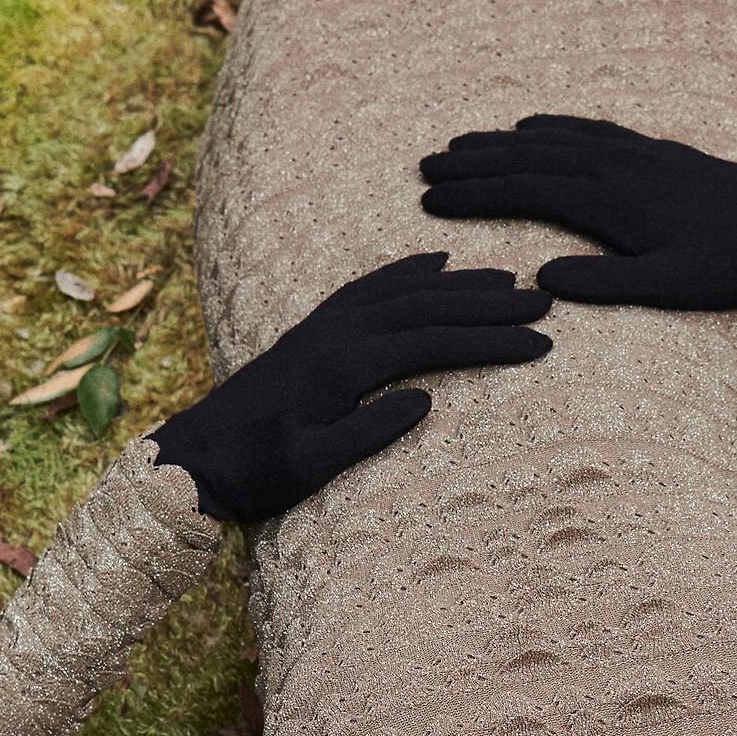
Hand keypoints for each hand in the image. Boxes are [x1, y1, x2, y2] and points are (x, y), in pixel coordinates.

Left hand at [152, 255, 552, 522]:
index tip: (539, 343)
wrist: (194, 457)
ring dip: (457, 283)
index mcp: (342, 365)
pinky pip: (370, 285)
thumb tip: (426, 400)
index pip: (433, 342)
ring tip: (508, 282)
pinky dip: (407, 271)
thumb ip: (369, 433)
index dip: (490, 341)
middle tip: (542, 302)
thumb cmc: (255, 471)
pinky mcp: (314, 328)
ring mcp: (324, 324)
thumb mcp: (312, 466)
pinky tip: (435, 263)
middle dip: (488, 304)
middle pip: (427, 305)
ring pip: (403, 290)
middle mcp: (336, 332)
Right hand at [419, 115, 736, 310]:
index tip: (429, 199)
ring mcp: (635, 152)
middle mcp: (616, 165)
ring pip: (553, 139)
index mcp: (611, 200)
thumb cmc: (732, 266)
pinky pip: (589, 129)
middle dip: (473, 163)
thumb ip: (604, 284)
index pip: (525, 191)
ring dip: (503, 142)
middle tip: (424, 167)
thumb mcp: (668, 287)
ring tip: (460, 146)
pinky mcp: (654, 149)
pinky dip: (552, 126)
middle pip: (528, 157)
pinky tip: (532, 127)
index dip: (473, 194)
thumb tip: (540, 281)